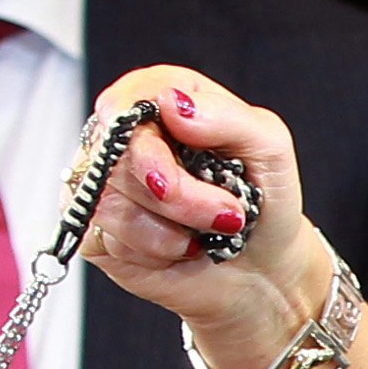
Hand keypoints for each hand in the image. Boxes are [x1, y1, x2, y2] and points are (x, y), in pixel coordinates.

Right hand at [76, 65, 323, 368]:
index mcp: (162, 101)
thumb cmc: (263, 199)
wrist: (264, 267)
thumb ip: (226, 117)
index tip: (174, 165)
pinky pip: (108, 239)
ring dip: (172, 229)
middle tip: (228, 215)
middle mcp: (126, 139)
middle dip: (179, 196)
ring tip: (209, 232)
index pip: (124, 101)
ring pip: (110, 202)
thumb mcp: (269, 147)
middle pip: (117, 158)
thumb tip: (171, 103)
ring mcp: (105, 185)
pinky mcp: (97, 233)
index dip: (140, 132)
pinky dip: (155, 251)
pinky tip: (182, 248)